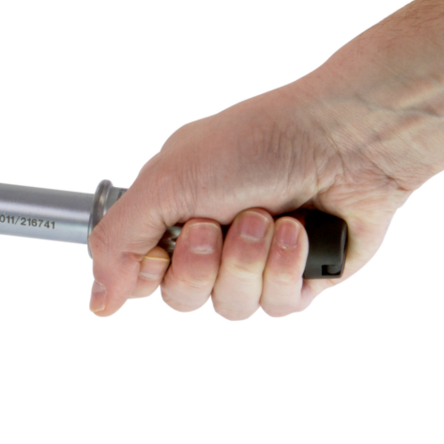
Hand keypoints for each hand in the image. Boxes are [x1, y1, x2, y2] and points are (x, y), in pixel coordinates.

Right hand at [88, 80, 413, 318]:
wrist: (347, 137)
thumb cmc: (256, 142)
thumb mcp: (164, 182)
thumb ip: (117, 242)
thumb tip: (96, 302)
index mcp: (172, 212)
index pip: (139, 275)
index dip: (149, 270)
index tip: (166, 240)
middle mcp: (212, 240)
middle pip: (182, 298)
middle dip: (202, 262)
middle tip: (219, 221)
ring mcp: (256, 262)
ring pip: (230, 307)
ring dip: (248, 261)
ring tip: (270, 218)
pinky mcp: (301, 279)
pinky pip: (277, 307)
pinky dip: (286, 268)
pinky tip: (299, 232)